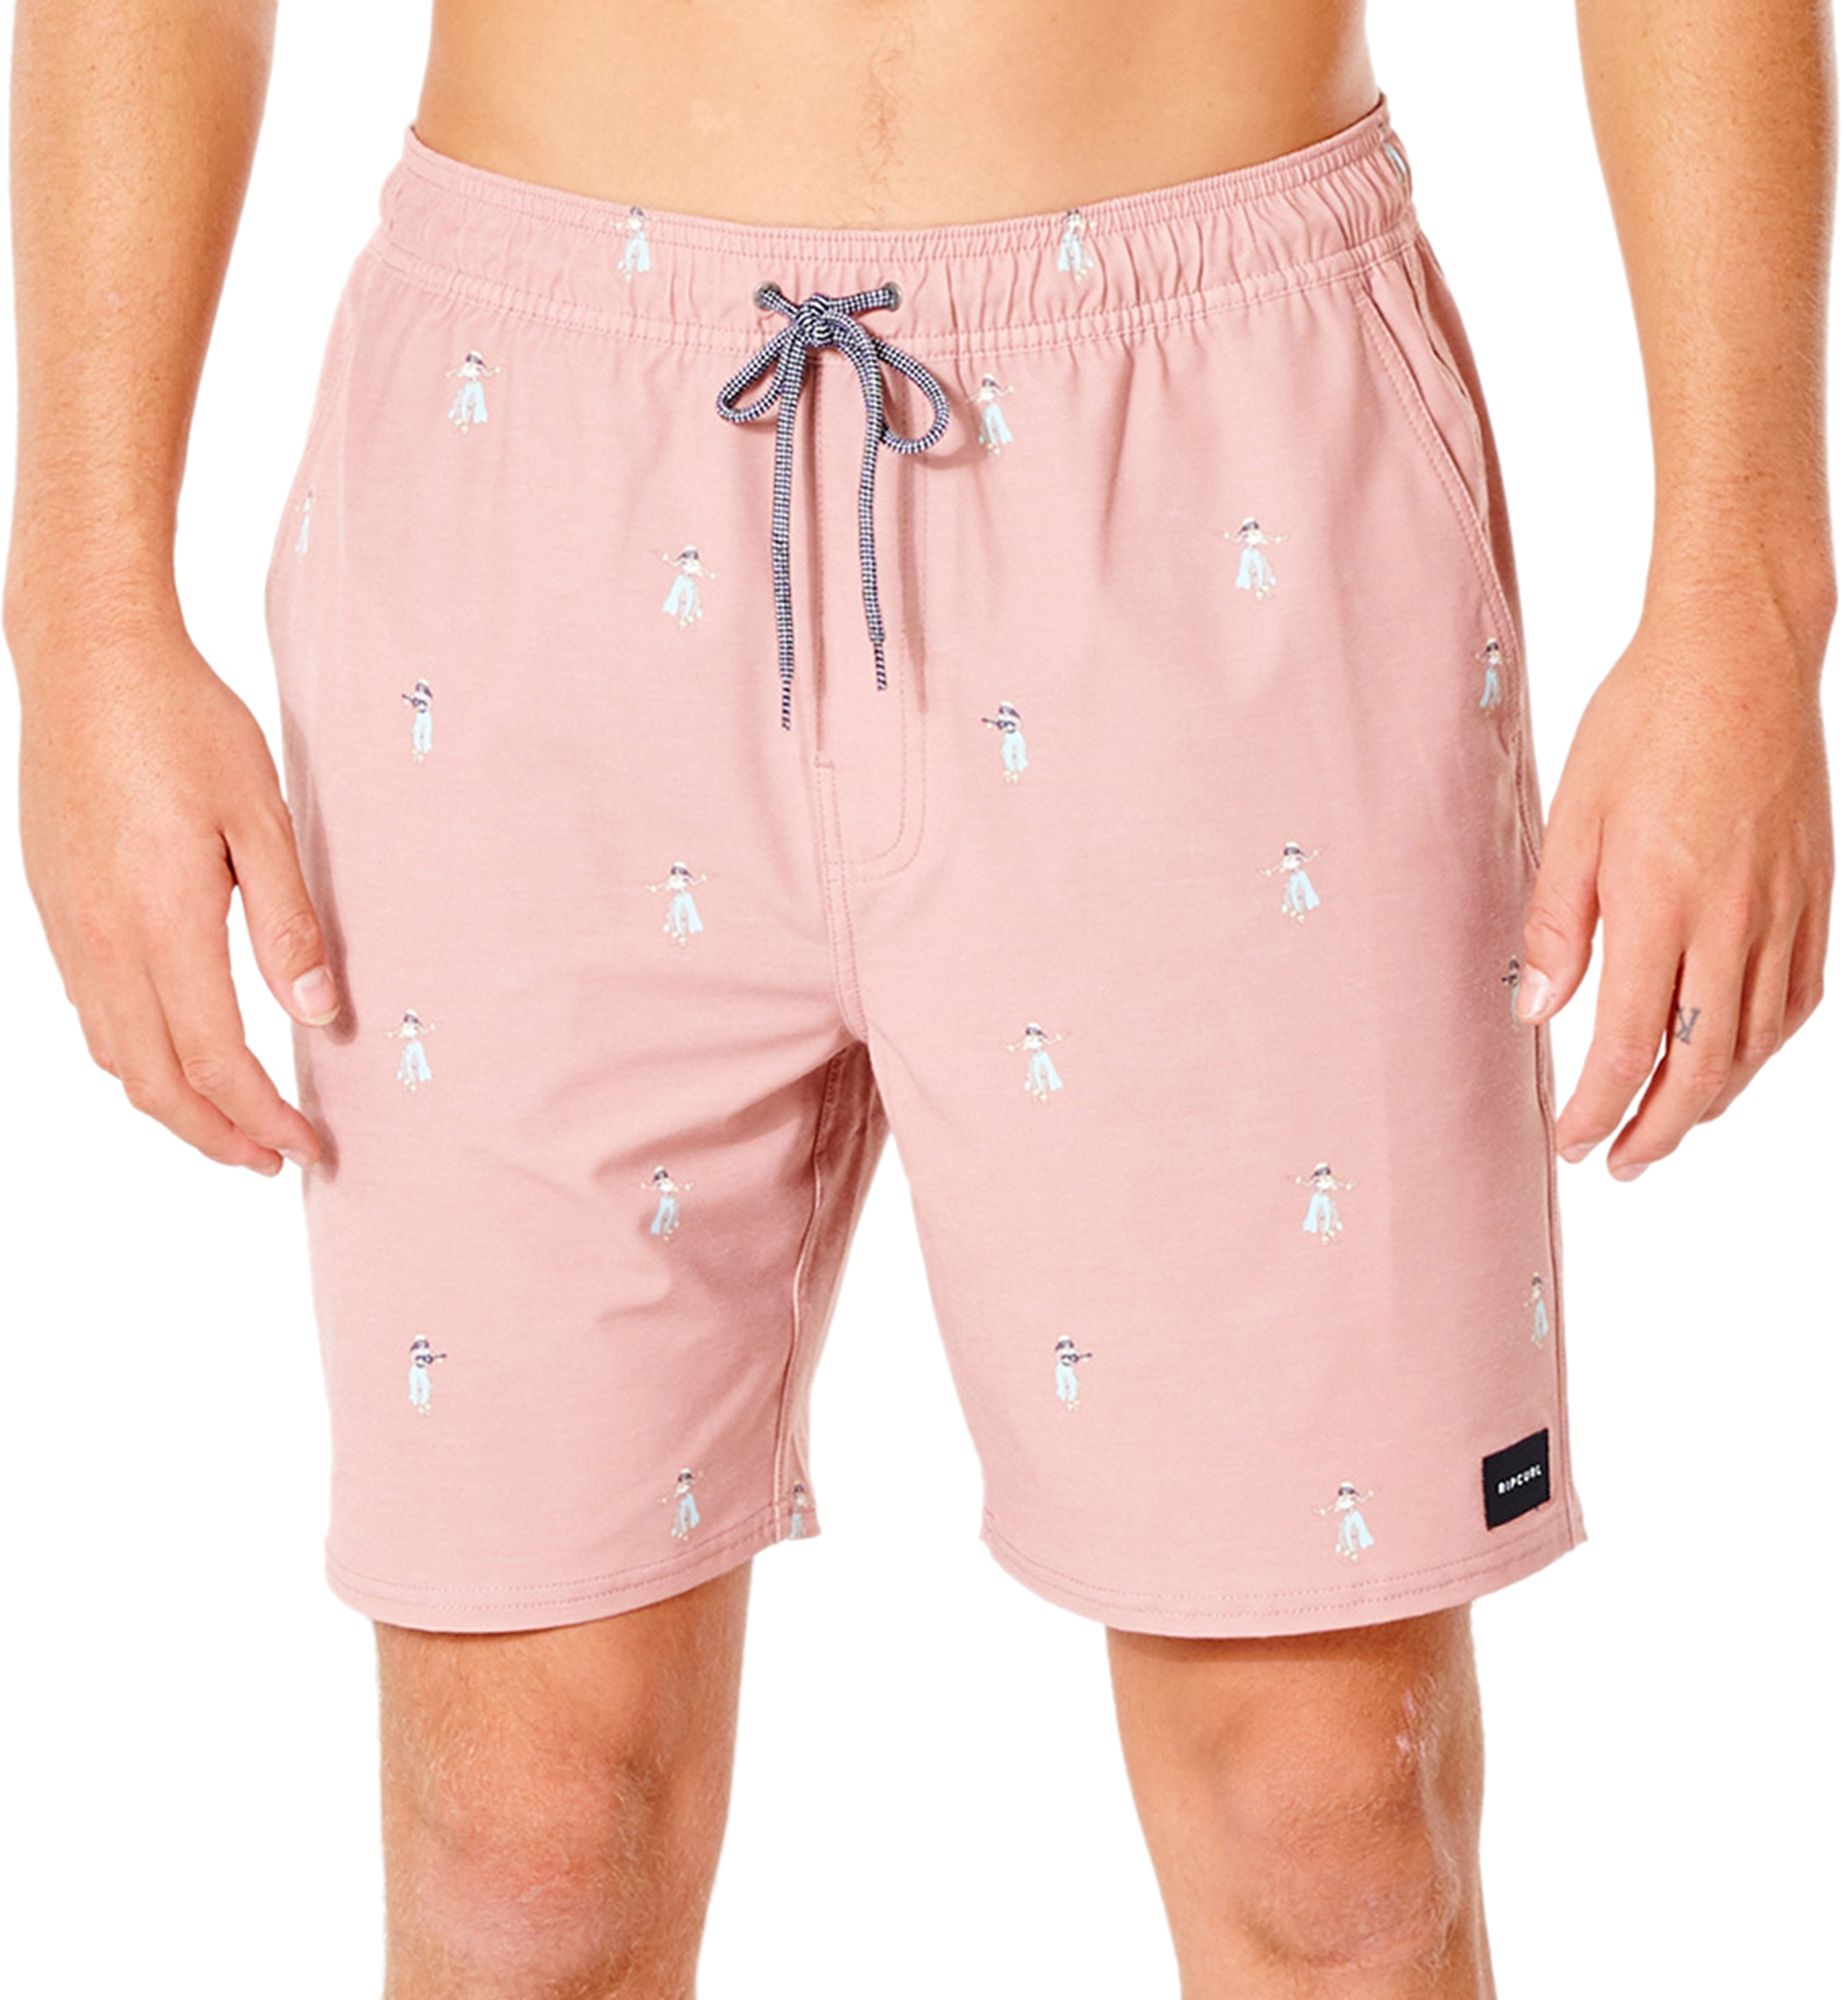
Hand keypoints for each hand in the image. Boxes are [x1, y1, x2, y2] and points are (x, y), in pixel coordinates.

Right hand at [15, 619, 334, 1173]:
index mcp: (163, 923)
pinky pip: (92, 1014)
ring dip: (174, 1106)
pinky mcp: (55, 908)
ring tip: (231, 1125)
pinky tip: (175, 1053)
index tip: (310, 1145)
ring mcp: (70, 928)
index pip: (218, 1060)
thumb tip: (318, 1015)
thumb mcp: (263, 817)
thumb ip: (290, 924)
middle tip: (274, 1160)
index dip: (265, 1117)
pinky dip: (136, 1058)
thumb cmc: (185, 724)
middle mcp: (104, 941)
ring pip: (115, 1056)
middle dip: (217, 1137)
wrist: (88, 660)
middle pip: (156, 1082)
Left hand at [1517, 591, 1832, 1176]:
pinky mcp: (1816, 892)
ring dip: (1710, 1100)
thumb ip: (1556, 924)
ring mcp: (1787, 908)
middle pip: (1701, 1064)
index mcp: (1661, 901)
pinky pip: (1797, 997)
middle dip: (1656, 1129)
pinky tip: (1733, 1062)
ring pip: (1755, 1042)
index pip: (1630, 1042)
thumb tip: (1536, 1013)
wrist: (1741, 654)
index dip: (1598, 1108)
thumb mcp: (1572, 818)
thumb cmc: (1643, 725)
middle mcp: (1734, 918)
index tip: (1570, 1144)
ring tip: (1666, 1128)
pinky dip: (1762, 1048)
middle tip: (1617, 1163)